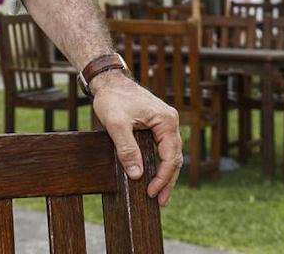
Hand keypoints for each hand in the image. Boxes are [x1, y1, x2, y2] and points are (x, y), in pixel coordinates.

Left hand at [90, 73, 182, 205]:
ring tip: (159, 194)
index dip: (162, 178)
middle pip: (174, 158)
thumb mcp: (116, 125)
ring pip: (170, 154)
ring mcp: (164, 123)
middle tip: (160, 201)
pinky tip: (155, 174)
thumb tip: (136, 174)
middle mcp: (170, 121)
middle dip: (168, 181)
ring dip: (165, 174)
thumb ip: (127, 149)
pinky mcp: (157, 124)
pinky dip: (160, 162)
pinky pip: (163, 147)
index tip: (151, 193)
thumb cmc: (112, 98)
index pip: (170, 157)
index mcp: (166, 121)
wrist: (108, 81)